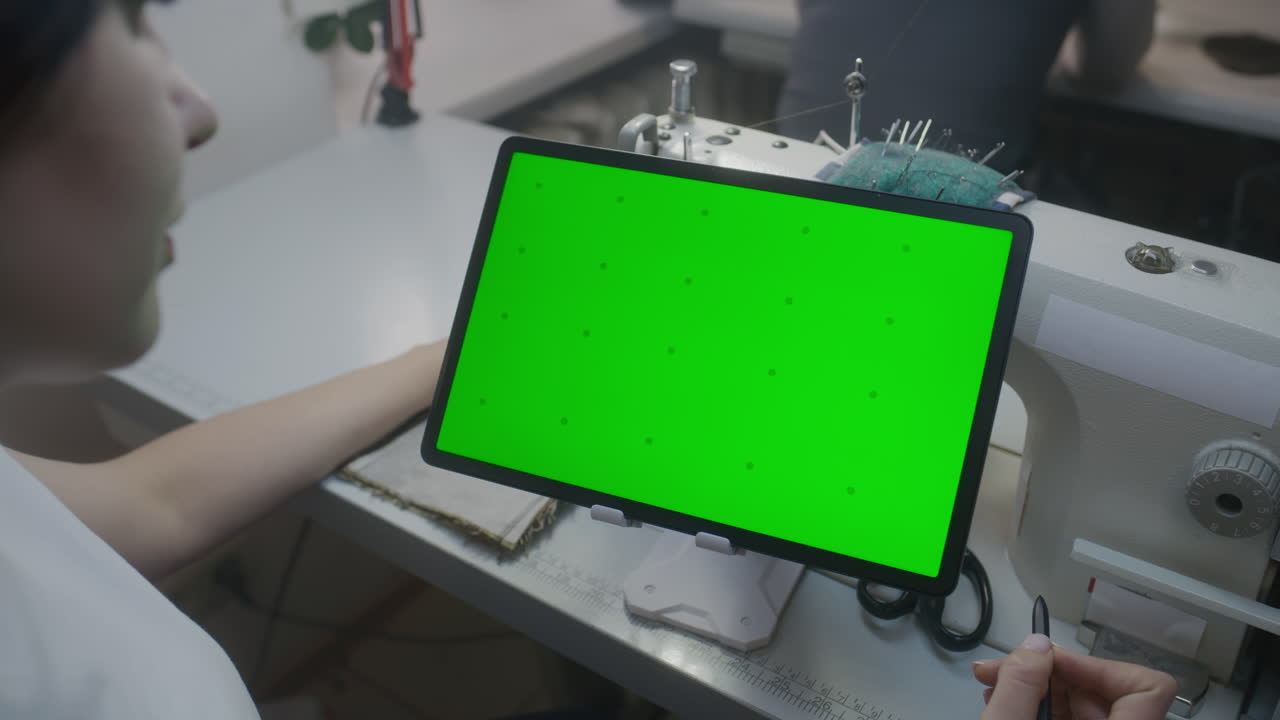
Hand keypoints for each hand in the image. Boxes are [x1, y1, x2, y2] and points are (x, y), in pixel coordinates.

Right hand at [973, 634, 1176, 719]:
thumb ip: (1023, 687)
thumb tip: (1036, 647)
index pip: (1148, 687)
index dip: (1098, 666)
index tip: (1053, 660)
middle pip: (1106, 693)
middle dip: (1051, 673)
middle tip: (1004, 667)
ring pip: (1086, 707)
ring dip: (1040, 688)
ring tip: (995, 684)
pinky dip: (1041, 708)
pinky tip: (1007, 701)